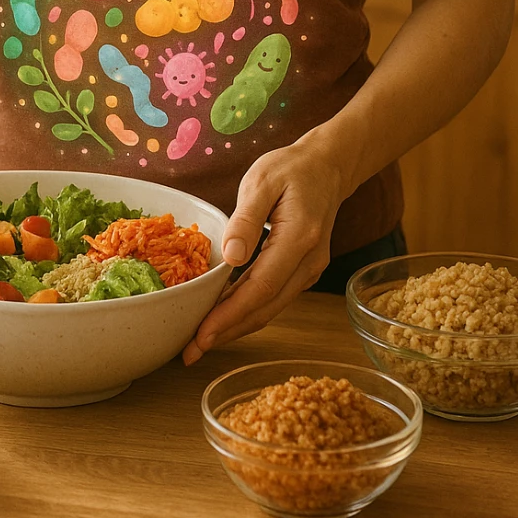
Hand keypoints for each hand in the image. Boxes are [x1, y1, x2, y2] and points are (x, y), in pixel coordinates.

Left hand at [182, 134, 345, 365]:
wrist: (327, 166)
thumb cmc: (291, 168)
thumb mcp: (262, 180)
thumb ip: (246, 218)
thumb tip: (231, 258)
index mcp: (299, 238)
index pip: (261, 287)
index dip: (230, 315)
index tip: (201, 334)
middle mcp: (309, 262)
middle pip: (266, 307)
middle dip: (227, 332)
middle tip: (190, 350)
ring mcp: (310, 269)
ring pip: (271, 308)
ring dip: (236, 326)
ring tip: (200, 339)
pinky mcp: (304, 271)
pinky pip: (274, 298)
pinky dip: (248, 310)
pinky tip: (223, 314)